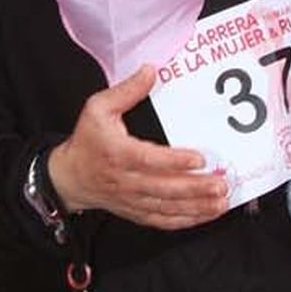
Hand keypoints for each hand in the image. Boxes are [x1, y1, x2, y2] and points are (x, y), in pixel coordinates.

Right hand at [46, 64, 228, 230]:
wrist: (70, 177)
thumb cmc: (87, 141)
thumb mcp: (98, 108)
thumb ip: (126, 91)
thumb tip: (150, 71)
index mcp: (118, 153)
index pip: (149, 160)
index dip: (175, 161)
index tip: (200, 159)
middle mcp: (126, 180)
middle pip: (164, 188)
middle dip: (195, 189)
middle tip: (220, 185)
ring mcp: (132, 199)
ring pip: (167, 207)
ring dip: (196, 207)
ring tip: (220, 203)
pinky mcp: (136, 211)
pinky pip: (163, 220)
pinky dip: (185, 220)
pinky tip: (204, 215)